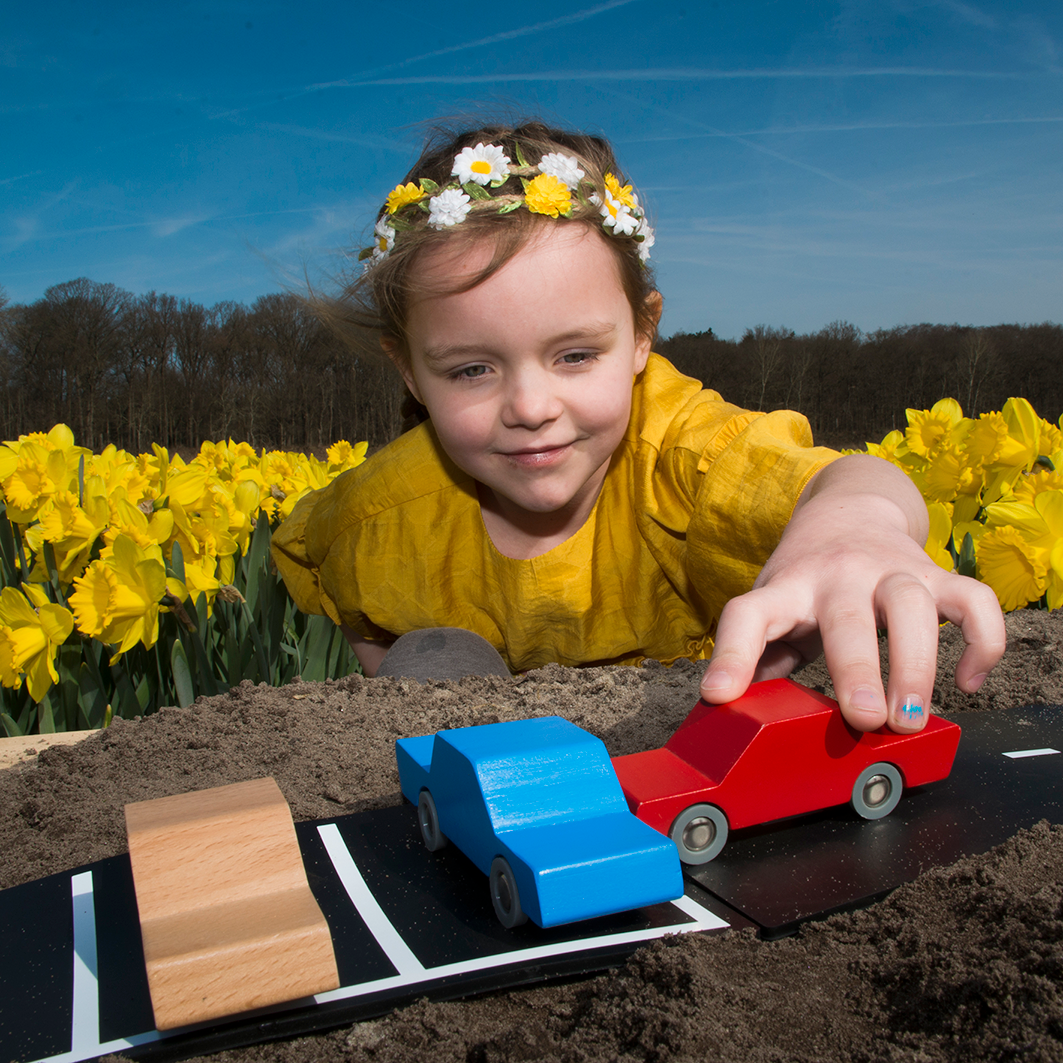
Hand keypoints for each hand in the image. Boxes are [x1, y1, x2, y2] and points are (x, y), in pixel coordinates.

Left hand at [699, 455, 1005, 731]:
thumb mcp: (775, 609)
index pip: (748, 614)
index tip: (719, 695)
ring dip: (916, 664)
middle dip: (856, 669)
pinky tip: (967, 683)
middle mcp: (836, 575)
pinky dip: (982, 641)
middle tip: (863, 719)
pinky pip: (974, 602)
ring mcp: (890, 570)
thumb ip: (762, 657)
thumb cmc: (806, 578)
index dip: (731, 655)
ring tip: (909, 718)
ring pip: (912, 604)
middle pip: (847, 617)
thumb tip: (738, 712)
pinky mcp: (936, 573)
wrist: (849, 510)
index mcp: (785, 589)